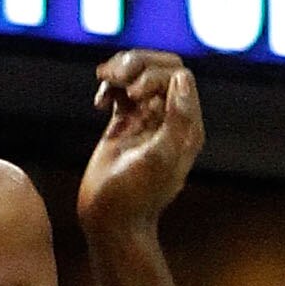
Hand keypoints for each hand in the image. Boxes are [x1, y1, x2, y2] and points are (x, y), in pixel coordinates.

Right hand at [79, 53, 203, 233]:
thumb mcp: (159, 158)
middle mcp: (169, 119)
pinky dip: (110, 86)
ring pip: (141, 74)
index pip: (178, 76)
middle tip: (115, 77)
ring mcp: (146, 120)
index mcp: (185, 126)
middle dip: (137, 64)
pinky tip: (99, 103)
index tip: (134, 96)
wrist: (111, 221)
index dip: (154, 75)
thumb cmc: (134, 196)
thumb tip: (181, 79)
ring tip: (104, 79)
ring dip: (122, 69)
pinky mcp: (124, 124)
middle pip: (162, 68)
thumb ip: (176, 119)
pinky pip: (121, 90)